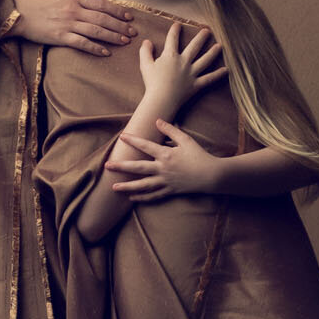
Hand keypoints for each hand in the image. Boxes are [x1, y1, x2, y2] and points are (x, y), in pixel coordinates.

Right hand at [10, 0, 134, 55]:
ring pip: (97, 31)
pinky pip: (82, 43)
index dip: (118, 10)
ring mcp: (67, 24)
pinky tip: (105, 53)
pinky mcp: (60, 37)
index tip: (129, 16)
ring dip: (113, 36)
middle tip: (133, 31)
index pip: (102, 4)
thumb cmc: (33, 0)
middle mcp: (73, 9)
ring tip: (125, 41)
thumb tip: (89, 2)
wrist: (14, 11)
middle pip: (103, 18)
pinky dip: (95, 48)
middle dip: (120, 25)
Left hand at [106, 120, 223, 200]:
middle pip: (138, 168)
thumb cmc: (199, 156)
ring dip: (127, 186)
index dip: (133, 140)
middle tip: (107, 166)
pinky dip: (142, 197)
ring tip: (113, 187)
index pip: (145, 146)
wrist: (211, 176)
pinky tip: (131, 198)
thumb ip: (170, 130)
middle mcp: (162, 169)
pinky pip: (153, 196)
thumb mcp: (186, 140)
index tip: (122, 137)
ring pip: (142, 185)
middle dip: (121, 166)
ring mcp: (165, 182)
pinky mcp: (169, 191)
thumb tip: (157, 121)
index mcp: (166, 155)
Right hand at [137, 23, 225, 115]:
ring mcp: (191, 73)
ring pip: (205, 60)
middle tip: (207, 30)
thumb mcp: (145, 65)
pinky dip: (218, 75)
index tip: (177, 25)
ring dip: (213, 52)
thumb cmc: (152, 82)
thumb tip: (147, 41)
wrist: (161, 99)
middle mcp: (184, 62)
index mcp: (171, 56)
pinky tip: (226, 70)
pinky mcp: (196, 85)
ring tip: (220, 46)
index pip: (172, 40)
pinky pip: (209, 79)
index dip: (175, 31)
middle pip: (194, 47)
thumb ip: (145, 52)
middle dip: (201, 37)